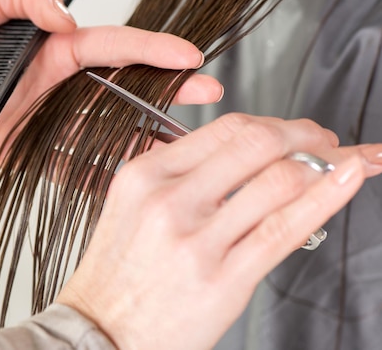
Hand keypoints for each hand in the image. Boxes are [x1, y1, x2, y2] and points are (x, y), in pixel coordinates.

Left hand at [0, 0, 220, 165]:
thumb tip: (65, 14)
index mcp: (49, 45)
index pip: (112, 44)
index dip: (152, 48)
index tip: (190, 55)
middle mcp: (54, 84)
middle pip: (121, 88)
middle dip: (166, 91)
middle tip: (207, 97)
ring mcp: (44, 119)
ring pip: (104, 130)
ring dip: (141, 139)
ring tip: (180, 149)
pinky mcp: (26, 151)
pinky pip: (68, 167)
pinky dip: (97, 177)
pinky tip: (127, 185)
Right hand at [57, 113, 381, 349]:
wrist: (100, 333)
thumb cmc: (115, 276)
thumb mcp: (130, 208)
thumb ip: (176, 176)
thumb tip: (237, 157)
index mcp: (145, 175)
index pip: (224, 128)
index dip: (273, 122)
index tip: (293, 131)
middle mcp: (170, 199)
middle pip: (257, 143)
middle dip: (305, 134)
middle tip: (325, 140)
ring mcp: (197, 239)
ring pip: (279, 180)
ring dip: (327, 163)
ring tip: (345, 164)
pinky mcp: (223, 279)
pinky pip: (285, 228)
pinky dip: (327, 197)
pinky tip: (350, 179)